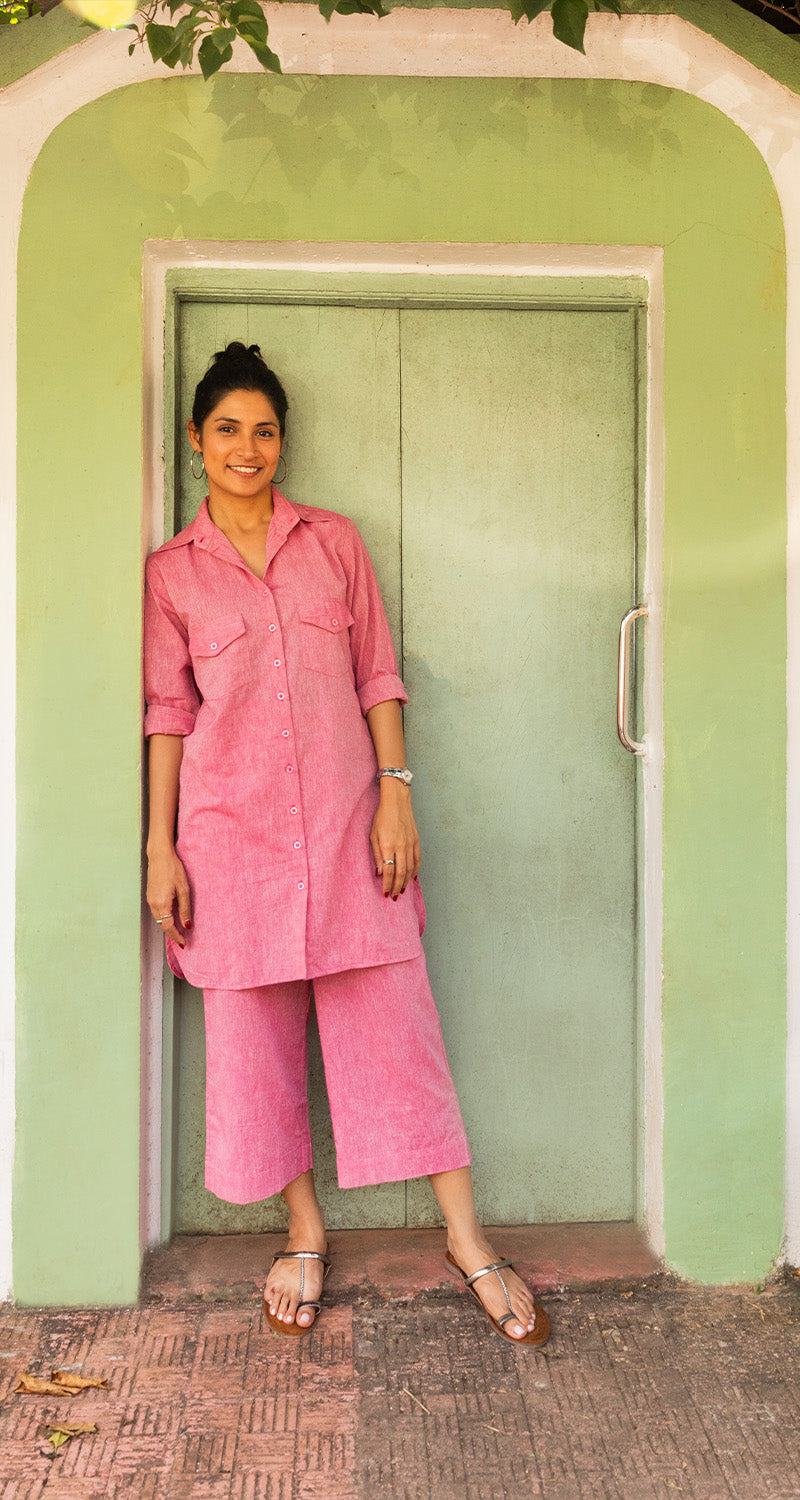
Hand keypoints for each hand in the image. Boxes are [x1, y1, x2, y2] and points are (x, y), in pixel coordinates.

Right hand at [146, 847, 191, 947]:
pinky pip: (157, 912)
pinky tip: (171, 918)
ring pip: (159, 919)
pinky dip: (164, 918)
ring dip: (167, 926)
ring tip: (179, 931)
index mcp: (162, 904)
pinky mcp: (150, 895)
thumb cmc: (173, 869)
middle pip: (162, 925)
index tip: (184, 943)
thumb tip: (187, 925)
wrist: (160, 855)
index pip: (168, 927)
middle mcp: (153, 904)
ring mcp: (150, 899)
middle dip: (172, 934)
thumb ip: (185, 909)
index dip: (176, 936)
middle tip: (182, 940)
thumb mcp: (183, 889)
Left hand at [370, 782, 420, 898]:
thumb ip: (376, 854)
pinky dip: (415, 870)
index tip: (385, 893)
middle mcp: (401, 846)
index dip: (387, 884)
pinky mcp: (416, 841)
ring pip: (410, 868)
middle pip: (401, 873)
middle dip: (397, 887)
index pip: (389, 870)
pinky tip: (412, 878)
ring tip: (402, 891)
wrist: (397, 802)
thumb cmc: (381, 817)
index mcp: (388, 845)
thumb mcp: (373, 835)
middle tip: (394, 897)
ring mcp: (410, 844)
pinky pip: (417, 860)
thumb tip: (379, 873)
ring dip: (406, 882)